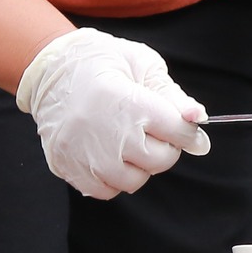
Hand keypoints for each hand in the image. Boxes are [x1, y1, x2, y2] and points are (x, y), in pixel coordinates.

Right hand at [15, 28, 209, 199]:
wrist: (52, 68)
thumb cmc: (102, 62)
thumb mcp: (143, 65)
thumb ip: (174, 96)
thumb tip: (199, 120)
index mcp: (132, 104)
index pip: (179, 133)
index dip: (187, 131)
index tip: (185, 128)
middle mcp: (110, 135)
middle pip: (160, 160)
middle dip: (164, 146)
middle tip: (149, 129)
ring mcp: (86, 156)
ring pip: (134, 180)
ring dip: (139, 165)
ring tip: (127, 141)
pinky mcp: (68, 167)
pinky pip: (105, 191)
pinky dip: (113, 178)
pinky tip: (109, 155)